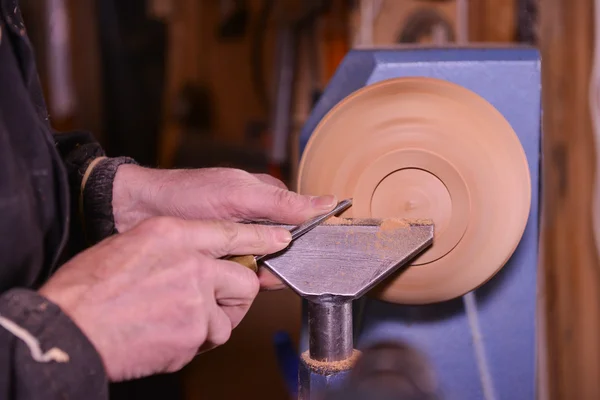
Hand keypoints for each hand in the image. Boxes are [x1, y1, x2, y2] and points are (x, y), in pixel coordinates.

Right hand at [39, 217, 291, 380]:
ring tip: (173, 323)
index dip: (262, 237)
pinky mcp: (193, 333)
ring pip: (227, 317)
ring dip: (209, 324)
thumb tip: (200, 255)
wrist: (70, 326)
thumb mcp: (132, 244)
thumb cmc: (89, 286)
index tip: (283, 238)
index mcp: (173, 234)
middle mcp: (192, 263)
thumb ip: (174, 246)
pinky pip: (207, 340)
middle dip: (234, 296)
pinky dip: (190, 343)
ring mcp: (196, 299)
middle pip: (243, 280)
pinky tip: (161, 337)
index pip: (231, 232)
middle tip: (211, 303)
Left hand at [112, 166, 336, 290]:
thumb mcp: (240, 195)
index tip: (312, 254)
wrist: (137, 210)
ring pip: (265, 262)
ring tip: (244, 269)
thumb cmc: (187, 194)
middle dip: (280, 260)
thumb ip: (282, 204)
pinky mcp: (222, 256)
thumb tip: (327, 203)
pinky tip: (234, 279)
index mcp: (266, 197)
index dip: (309, 238)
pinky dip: (242, 277)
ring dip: (260, 270)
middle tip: (263, 265)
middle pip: (285, 246)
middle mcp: (256, 218)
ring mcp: (239, 238)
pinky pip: (243, 271)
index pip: (302, 219)